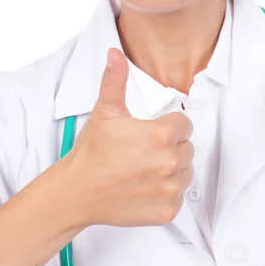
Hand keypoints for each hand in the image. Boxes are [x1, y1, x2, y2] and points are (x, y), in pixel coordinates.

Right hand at [63, 47, 194, 228]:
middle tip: (143, 151)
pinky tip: (144, 186)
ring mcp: (169, 189)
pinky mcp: (166, 211)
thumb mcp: (105, 110)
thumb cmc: (92, 152)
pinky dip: (165, 193)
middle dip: (170, 147)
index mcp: (161, 135)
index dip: (168, 126)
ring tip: (143, 168)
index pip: (185, 124)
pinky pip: (179, 197)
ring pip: (185, 172)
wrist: (77, 191)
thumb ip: (115, 79)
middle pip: (187, 147)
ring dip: (170, 169)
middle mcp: (170, 163)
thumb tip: (115, 54)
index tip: (150, 132)